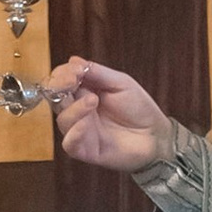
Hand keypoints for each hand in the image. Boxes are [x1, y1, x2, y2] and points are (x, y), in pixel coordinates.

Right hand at [48, 59, 173, 172]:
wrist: (156, 134)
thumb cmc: (139, 108)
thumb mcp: (120, 83)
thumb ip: (96, 73)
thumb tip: (72, 60)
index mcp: (83, 93)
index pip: (59, 81)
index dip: (61, 75)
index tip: (74, 71)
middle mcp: (78, 112)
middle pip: (55, 99)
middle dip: (60, 87)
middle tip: (72, 80)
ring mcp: (80, 131)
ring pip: (62, 120)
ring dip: (74, 108)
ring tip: (92, 101)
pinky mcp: (86, 151)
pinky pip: (70, 143)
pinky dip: (74, 132)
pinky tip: (85, 124)